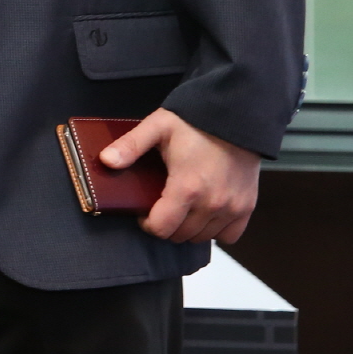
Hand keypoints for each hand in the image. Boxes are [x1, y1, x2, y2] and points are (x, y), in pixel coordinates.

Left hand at [100, 108, 260, 244]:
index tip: (143, 213)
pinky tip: (204, 214)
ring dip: (188, 229)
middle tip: (160, 208)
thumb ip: (130, 146)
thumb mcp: (157, 128)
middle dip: (165, 226)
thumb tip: (105, 161)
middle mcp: (212, 203)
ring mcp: (232, 207)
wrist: (235, 116)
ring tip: (180, 209)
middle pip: (181, 235)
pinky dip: (215, 230)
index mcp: (187, 187)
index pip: (162, 228)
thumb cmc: (195, 122)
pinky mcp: (247, 206)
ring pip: (203, 238)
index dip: (147, 224)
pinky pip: (229, 236)